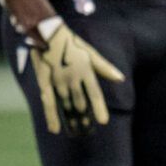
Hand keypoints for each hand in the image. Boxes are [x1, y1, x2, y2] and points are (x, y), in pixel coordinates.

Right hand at [29, 16, 124, 135]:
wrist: (48, 33)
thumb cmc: (72, 44)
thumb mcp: (91, 54)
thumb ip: (104, 68)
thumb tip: (121, 79)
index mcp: (85, 71)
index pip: (95, 94)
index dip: (99, 108)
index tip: (103, 122)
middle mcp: (73, 78)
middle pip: (80, 102)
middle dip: (83, 117)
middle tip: (87, 130)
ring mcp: (58, 80)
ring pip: (66, 104)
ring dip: (70, 119)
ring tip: (75, 131)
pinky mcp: (44, 82)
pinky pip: (49, 102)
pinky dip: (52, 116)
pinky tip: (55, 129)